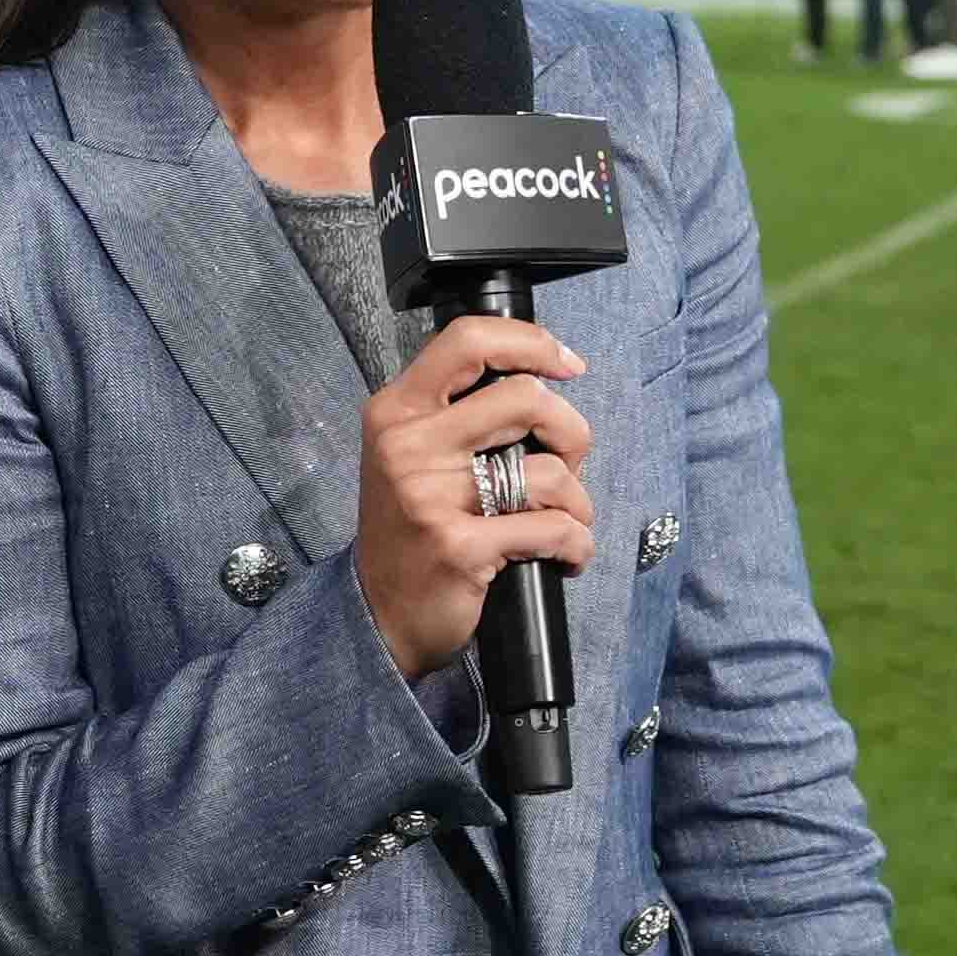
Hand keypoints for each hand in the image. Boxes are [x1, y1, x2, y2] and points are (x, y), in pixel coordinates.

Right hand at [356, 314, 596, 674]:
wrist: (378, 615)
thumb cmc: (411, 529)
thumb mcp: (411, 455)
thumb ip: (458, 413)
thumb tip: (543, 384)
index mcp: (396, 411)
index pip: (467, 340)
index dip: (530, 343)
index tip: (566, 364)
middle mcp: (408, 445)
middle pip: (525, 398)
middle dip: (572, 432)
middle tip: (570, 463)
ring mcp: (431, 497)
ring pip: (548, 471)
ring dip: (578, 501)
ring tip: (567, 520)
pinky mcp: (461, 547)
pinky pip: (553, 529)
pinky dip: (576, 544)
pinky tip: (567, 555)